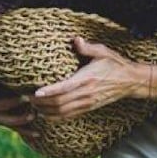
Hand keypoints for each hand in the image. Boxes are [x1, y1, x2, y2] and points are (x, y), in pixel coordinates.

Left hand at [30, 36, 151, 120]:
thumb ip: (87, 47)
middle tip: (26, 99)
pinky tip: (45, 114)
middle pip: (59, 103)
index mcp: (87, 79)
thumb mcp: (102, 51)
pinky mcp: (88, 108)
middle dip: (41, 103)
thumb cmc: (114, 64)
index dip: (49, 92)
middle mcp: (86, 94)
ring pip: (63, 113)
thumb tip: (75, 40)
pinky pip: (69, 116)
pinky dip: (55, 117)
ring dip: (46, 112)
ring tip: (32, 107)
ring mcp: (87, 103)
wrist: (130, 81)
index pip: (64, 88)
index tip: (35, 92)